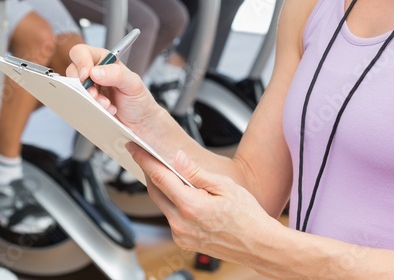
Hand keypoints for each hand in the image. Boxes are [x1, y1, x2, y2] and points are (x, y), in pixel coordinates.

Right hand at [66, 43, 158, 134]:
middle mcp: (94, 72)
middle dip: (84, 85)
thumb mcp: (133, 83)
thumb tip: (95, 72)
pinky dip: (91, 108)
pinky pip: (79, 103)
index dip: (81, 62)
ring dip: (90, 99)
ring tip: (107, 105)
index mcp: (104, 60)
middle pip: (73, 71)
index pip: (82, 53)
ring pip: (75, 89)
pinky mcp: (86, 103)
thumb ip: (116, 74)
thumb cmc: (139, 100)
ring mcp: (89, 88)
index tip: (86, 75)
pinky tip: (105, 110)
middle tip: (96, 95)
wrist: (140, 123)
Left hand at [131, 146, 271, 261]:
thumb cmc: (247, 216)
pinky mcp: (183, 241)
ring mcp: (180, 235)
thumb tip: (176, 158)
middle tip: (151, 157)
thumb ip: (195, 172)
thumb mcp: (224, 185)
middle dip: (151, 172)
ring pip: (161, 205)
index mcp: (190, 207)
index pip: (159, 177)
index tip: (134, 148)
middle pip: (155, 191)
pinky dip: (172, 204)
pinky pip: (170, 217)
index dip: (144, 160)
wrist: (259, 246)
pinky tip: (184, 196)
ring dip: (163, 188)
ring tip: (173, 175)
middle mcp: (181, 224)